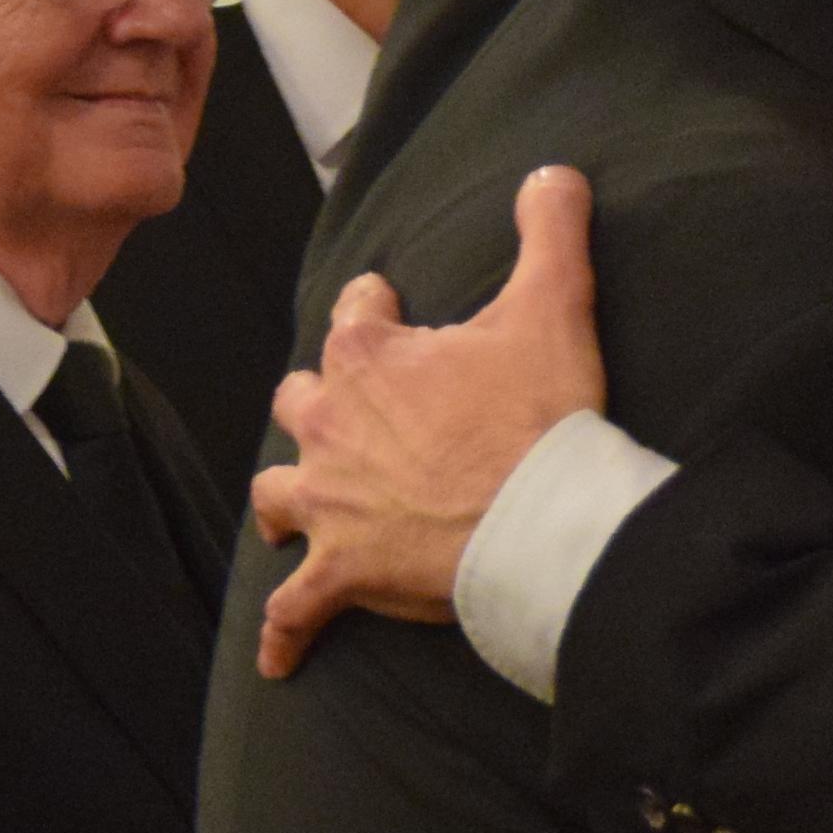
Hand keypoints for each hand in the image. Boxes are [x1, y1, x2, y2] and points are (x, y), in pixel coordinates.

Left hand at [252, 166, 605, 679]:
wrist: (541, 520)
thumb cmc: (540, 416)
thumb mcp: (553, 304)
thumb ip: (550, 229)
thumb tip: (554, 172)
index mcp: (367, 357)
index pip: (353, 313)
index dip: (375, 312)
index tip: (394, 313)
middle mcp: (329, 424)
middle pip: (299, 401)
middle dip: (319, 405)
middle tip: (356, 417)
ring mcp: (328, 503)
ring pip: (277, 496)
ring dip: (288, 500)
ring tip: (301, 511)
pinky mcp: (341, 571)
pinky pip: (294, 609)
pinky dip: (285, 634)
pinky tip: (278, 660)